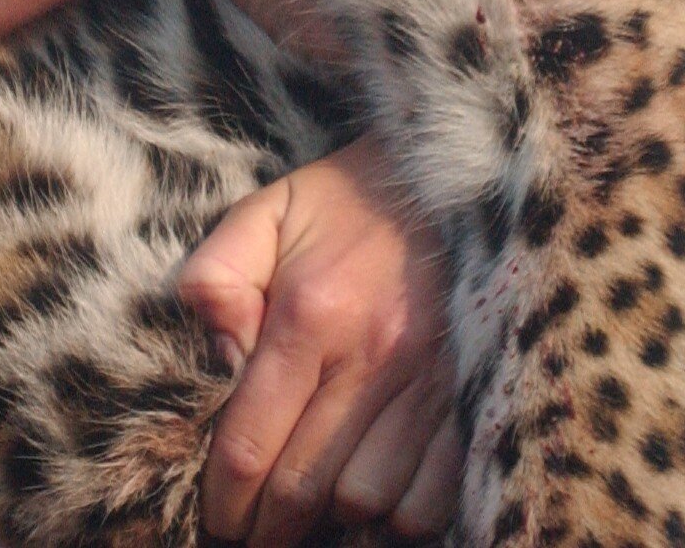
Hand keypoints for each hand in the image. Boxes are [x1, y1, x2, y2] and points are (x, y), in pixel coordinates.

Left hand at [179, 135, 462, 544]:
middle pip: (304, 486)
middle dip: (266, 527)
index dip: (223, 499)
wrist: (453, 174)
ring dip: (333, 516)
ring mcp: (430, 382)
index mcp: (312, 314)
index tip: (212, 520)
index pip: (251, 441)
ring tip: (311, 506)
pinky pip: (433, 494)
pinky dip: (399, 511)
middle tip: (248, 534)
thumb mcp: (266, 212)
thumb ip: (218, 276)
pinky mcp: (472, 394)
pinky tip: (372, 492)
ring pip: (367, 500)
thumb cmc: (347, 200)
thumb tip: (215, 355)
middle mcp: (374, 356)